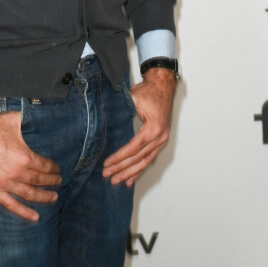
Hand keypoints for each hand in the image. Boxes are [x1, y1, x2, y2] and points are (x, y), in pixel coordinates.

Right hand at [0, 110, 60, 221]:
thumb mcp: (13, 120)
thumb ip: (27, 121)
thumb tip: (37, 116)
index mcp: (24, 156)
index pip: (45, 165)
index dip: (53, 168)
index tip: (57, 169)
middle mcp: (17, 172)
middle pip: (40, 181)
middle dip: (52, 182)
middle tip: (58, 182)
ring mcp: (5, 184)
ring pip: (30, 195)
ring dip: (44, 197)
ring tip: (53, 198)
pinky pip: (11, 205)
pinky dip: (24, 212)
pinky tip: (35, 217)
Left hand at [102, 68, 174, 187]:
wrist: (162, 84)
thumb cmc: (149, 90)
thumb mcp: (133, 99)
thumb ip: (122, 112)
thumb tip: (104, 124)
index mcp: (154, 129)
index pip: (133, 148)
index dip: (120, 157)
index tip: (107, 164)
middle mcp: (160, 137)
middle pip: (139, 159)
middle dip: (122, 169)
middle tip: (108, 176)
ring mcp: (162, 140)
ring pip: (145, 162)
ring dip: (131, 173)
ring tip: (117, 181)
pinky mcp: (160, 140)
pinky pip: (149, 158)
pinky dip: (140, 169)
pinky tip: (131, 179)